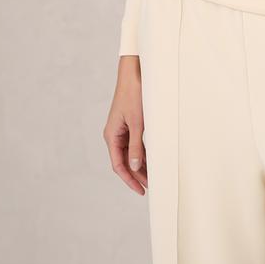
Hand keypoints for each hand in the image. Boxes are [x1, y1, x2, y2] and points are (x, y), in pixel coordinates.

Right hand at [102, 55, 147, 193]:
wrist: (134, 73)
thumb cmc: (133, 95)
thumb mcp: (137, 123)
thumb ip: (136, 146)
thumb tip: (136, 167)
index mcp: (111, 136)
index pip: (118, 165)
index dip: (129, 179)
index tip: (141, 190)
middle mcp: (114, 134)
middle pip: (124, 160)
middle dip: (136, 174)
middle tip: (150, 186)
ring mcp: (121, 129)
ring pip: (130, 152)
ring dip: (140, 164)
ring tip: (152, 176)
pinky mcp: (129, 123)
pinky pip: (134, 143)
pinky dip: (142, 152)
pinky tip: (151, 159)